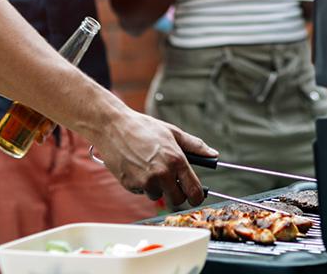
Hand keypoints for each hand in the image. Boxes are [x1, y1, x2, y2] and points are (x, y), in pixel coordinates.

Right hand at [92, 109, 215, 206]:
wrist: (113, 127)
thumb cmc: (143, 128)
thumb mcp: (172, 132)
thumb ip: (195, 146)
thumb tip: (213, 155)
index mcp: (176, 160)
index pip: (194, 191)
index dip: (197, 197)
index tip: (196, 196)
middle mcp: (162, 173)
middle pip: (177, 200)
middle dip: (176, 194)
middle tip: (172, 182)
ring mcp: (145, 181)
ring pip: (158, 196)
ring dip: (157, 187)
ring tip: (149, 167)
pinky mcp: (130, 185)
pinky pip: (142, 192)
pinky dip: (142, 184)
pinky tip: (137, 167)